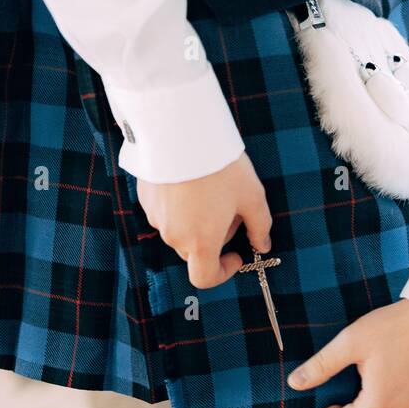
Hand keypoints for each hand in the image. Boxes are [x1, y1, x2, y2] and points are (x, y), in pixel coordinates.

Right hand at [137, 153, 271, 288]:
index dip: (223, 273)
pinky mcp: (146, 199)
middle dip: (214, 239)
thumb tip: (263, 245)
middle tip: (230, 208)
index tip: (236, 254)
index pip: (204, 278)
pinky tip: (192, 180)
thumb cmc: (220, 166)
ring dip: (196, 221)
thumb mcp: (251, 196)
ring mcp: (156, 217)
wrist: (180, 128)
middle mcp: (174, 236)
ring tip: (211, 188)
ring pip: (180, 231)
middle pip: (194, 251)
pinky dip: (180, 206)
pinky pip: (165, 212)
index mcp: (200, 242)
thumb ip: (260, 226)